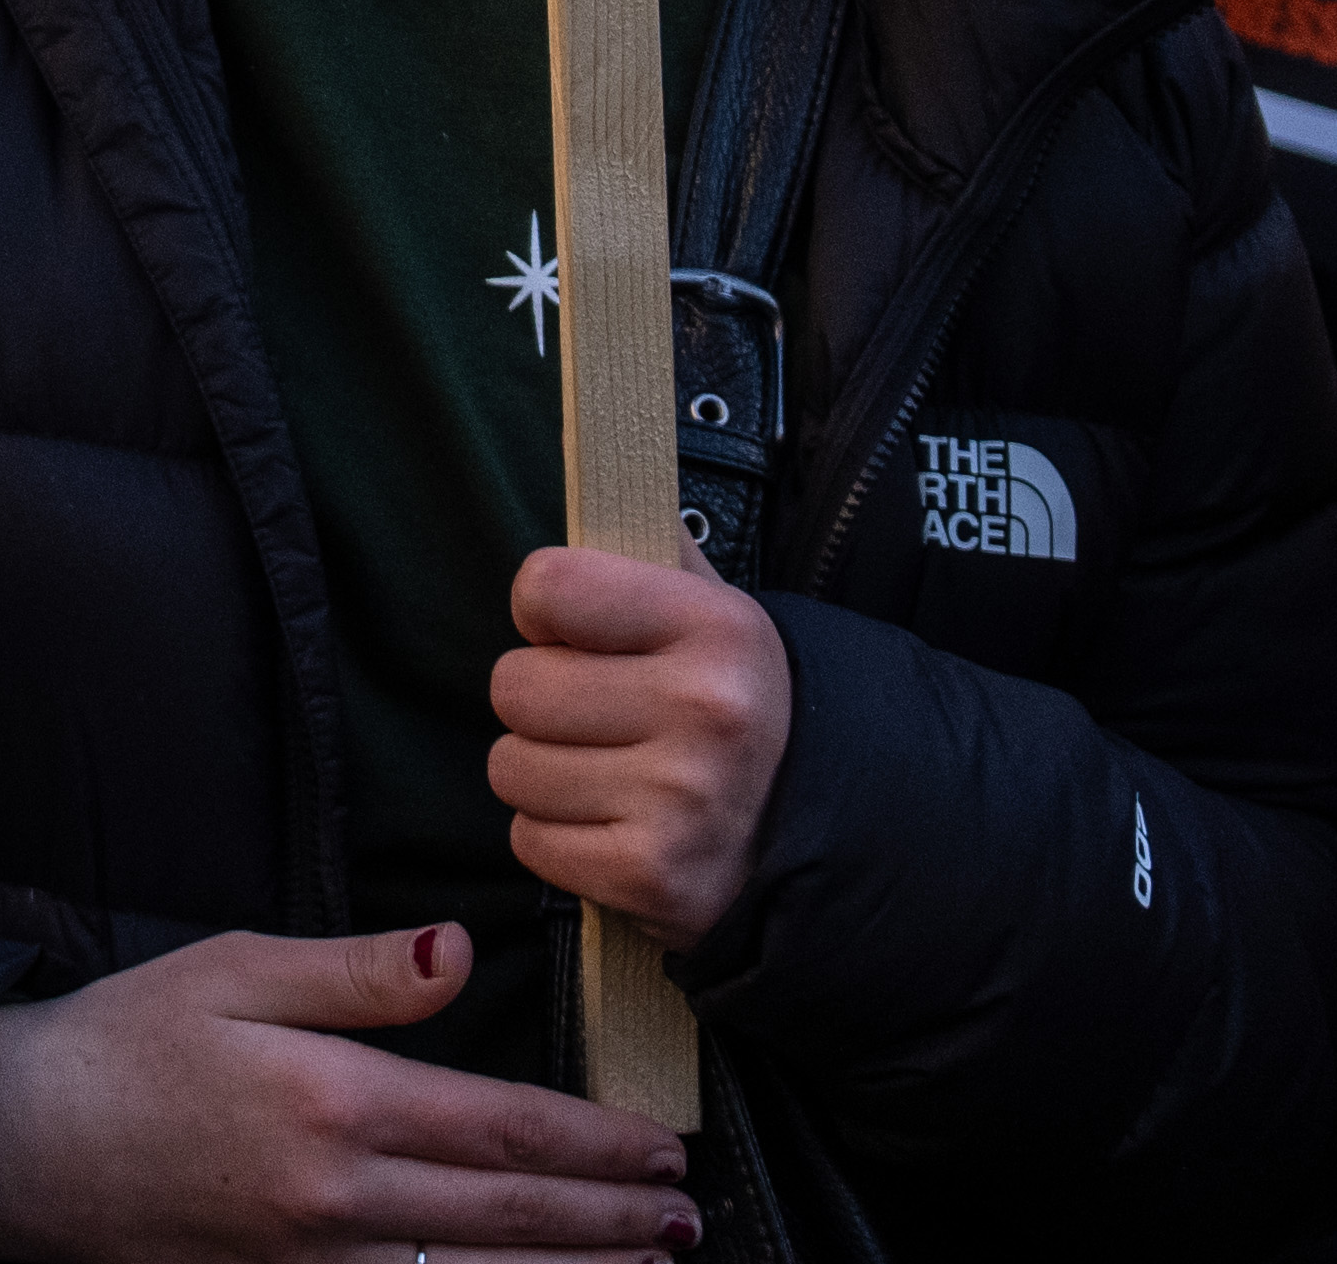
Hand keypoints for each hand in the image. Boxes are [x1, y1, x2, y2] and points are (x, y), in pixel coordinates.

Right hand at [0, 927, 694, 1263]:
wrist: (22, 1145)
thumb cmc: (126, 1044)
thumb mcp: (233, 970)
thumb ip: (357, 972)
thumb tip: (458, 948)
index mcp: (335, 1101)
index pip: (502, 1131)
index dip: (595, 1145)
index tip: (662, 1146)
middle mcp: (339, 1200)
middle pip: (511, 1221)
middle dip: (612, 1221)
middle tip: (687, 1215)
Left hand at [491, 541, 793, 946]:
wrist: (824, 836)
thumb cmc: (739, 709)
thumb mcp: (717, 612)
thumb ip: (646, 548)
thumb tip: (590, 460)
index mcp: (716, 628)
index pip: (546, 587)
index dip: (546, 613)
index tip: (577, 634)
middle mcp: (704, 711)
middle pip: (515, 686)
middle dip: (542, 704)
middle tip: (599, 718)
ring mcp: (679, 801)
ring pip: (511, 767)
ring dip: (544, 775)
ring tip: (611, 775)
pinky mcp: (651, 876)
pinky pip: (529, 841)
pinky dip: (558, 840)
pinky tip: (614, 828)